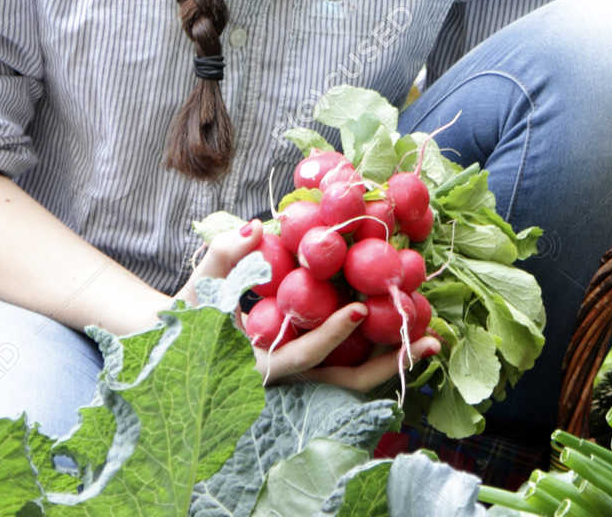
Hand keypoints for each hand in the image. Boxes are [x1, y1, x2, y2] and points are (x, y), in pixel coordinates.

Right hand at [181, 220, 440, 388]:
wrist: (180, 346)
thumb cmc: (188, 313)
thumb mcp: (202, 283)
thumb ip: (226, 254)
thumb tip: (259, 229)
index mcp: (257, 366)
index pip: (302, 356)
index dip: (332, 335)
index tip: (361, 309)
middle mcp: (287, 380)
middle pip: (344, 382)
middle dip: (389, 364)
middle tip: (430, 340)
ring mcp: (302, 379)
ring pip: (353, 379)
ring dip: (393, 358)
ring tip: (432, 336)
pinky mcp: (310, 368)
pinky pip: (349, 367)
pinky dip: (377, 351)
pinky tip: (405, 326)